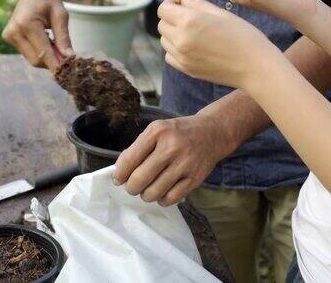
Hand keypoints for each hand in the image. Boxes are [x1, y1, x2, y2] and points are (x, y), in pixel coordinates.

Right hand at [2, 0, 73, 68]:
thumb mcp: (61, 15)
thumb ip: (64, 38)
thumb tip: (69, 58)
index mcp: (26, 24)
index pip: (43, 52)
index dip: (56, 65)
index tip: (67, 74)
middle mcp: (14, 31)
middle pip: (36, 59)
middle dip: (52, 62)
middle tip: (67, 58)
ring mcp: (9, 35)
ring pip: (32, 59)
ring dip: (47, 57)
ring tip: (56, 43)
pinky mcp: (9, 38)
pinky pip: (28, 53)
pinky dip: (40, 53)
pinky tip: (47, 42)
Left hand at [113, 115, 233, 205]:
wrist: (212, 133)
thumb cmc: (177, 133)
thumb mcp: (156, 130)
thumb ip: (137, 148)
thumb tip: (120, 172)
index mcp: (157, 132)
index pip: (129, 159)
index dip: (120, 174)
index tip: (118, 179)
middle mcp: (171, 147)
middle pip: (140, 179)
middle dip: (131, 187)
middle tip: (133, 186)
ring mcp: (185, 164)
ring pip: (154, 192)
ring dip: (146, 195)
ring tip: (148, 188)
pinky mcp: (195, 178)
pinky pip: (171, 199)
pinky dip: (162, 199)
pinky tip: (161, 192)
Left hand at [158, 0, 281, 88]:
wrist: (254, 66)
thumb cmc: (243, 36)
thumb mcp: (221, 13)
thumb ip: (198, 5)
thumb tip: (182, 1)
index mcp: (189, 21)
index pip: (164, 10)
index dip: (169, 3)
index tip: (177, 2)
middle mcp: (181, 40)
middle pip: (162, 25)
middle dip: (170, 18)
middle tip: (185, 16)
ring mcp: (182, 57)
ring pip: (164, 41)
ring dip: (172, 34)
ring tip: (190, 32)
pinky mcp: (186, 69)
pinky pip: (169, 56)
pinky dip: (174, 49)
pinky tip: (189, 46)